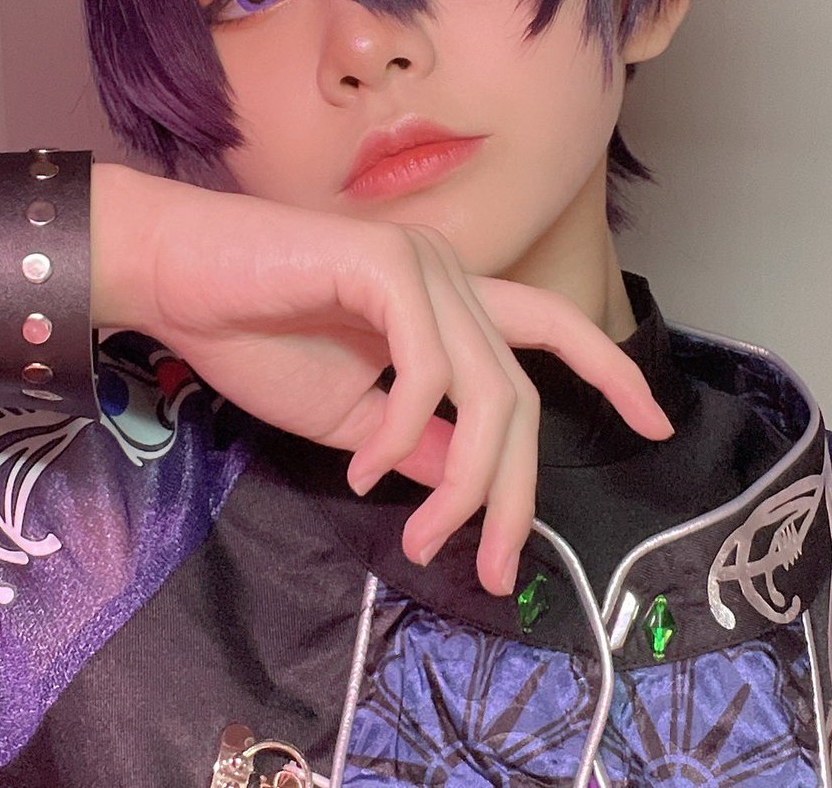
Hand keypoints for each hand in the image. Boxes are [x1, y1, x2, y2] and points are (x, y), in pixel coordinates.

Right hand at [92, 165, 670, 594]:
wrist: (175, 281)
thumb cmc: (254, 338)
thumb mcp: (349, 417)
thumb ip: (414, 440)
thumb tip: (468, 478)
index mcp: (447, 305)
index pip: (550, 328)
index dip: (609, 371)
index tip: (656, 422)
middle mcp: (450, 278)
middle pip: (521, 391)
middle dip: (517, 488)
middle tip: (495, 566)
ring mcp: (424, 266)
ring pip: (489, 387)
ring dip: (464, 480)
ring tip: (426, 536)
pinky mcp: (388, 265)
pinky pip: (429, 365)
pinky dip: (403, 429)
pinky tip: (363, 464)